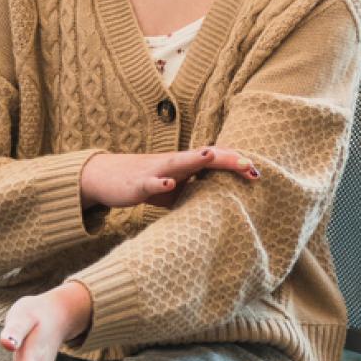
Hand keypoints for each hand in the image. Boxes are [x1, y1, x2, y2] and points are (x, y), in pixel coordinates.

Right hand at [79, 148, 259, 209]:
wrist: (104, 176)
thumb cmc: (144, 182)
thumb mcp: (174, 188)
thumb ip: (195, 191)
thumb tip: (221, 204)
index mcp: (184, 165)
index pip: (214, 161)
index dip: (234, 164)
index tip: (256, 174)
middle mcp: (173, 163)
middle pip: (203, 157)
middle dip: (226, 159)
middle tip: (249, 165)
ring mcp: (155, 171)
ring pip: (178, 162)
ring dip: (194, 159)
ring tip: (211, 156)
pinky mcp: (138, 183)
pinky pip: (150, 182)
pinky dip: (160, 182)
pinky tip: (170, 184)